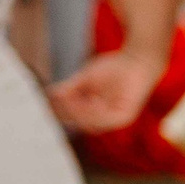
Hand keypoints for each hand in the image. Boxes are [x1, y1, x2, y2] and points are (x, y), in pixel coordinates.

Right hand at [48, 48, 165, 132]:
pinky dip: (96, 112)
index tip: (48, 102)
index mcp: (94, 110)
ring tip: (72, 98)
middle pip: (80, 123)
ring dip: (80, 112)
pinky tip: (92, 100)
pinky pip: (105, 120)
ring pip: (91, 124)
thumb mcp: (85, 78)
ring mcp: (115, 119)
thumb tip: (50, 94)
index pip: (74, 117)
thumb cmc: (113, 67)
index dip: (60, 111)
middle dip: (68, 112)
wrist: (137, 60)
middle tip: (60, 98)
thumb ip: (70, 88)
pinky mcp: (125, 116)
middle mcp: (104, 118)